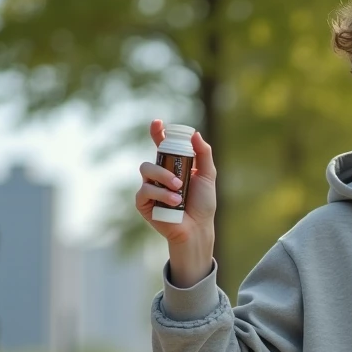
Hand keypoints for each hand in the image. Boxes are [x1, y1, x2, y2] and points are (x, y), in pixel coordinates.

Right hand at [135, 119, 216, 285]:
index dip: (157, 132)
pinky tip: (174, 203)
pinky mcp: (143, 203)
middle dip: (164, 166)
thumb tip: (195, 134)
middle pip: (152, 158)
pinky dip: (160, 195)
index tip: (157, 123)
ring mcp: (149, 188)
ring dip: (164, 179)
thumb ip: (203, 154)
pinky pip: (145, 190)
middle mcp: (158, 175)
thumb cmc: (203, 204)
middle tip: (180, 181)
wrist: (198, 228)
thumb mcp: (207, 176)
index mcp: (172, 166)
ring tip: (179, 194)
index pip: (161, 145)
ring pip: (146, 171)